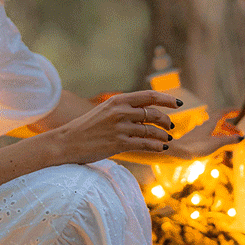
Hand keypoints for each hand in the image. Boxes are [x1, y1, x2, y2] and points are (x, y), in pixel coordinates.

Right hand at [53, 90, 180, 163]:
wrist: (66, 142)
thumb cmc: (86, 127)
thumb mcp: (105, 111)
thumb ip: (124, 109)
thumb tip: (145, 112)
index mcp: (118, 100)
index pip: (149, 96)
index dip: (167, 99)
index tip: (178, 103)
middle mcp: (120, 112)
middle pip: (153, 114)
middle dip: (166, 120)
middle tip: (171, 126)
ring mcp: (120, 128)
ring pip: (151, 130)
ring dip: (163, 135)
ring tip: (168, 138)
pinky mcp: (118, 143)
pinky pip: (144, 144)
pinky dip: (156, 146)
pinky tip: (162, 148)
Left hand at [168, 118, 241, 160]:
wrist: (177, 152)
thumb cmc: (196, 146)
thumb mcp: (216, 143)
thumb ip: (229, 140)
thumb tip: (241, 138)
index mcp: (209, 124)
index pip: (222, 113)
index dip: (231, 111)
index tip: (239, 111)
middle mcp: (204, 126)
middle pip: (219, 123)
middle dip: (230, 127)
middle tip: (240, 133)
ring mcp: (199, 133)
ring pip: (214, 130)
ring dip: (224, 134)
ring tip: (231, 141)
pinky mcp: (195, 140)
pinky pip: (209, 136)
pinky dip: (217, 139)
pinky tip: (218, 146)